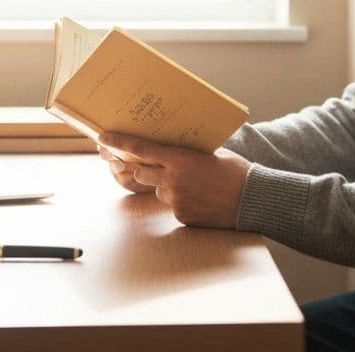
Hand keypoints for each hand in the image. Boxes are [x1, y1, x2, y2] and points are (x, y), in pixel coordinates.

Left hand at [97, 132, 250, 228]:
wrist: (251, 198)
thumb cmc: (235, 170)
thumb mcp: (210, 153)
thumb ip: (185, 154)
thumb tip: (169, 152)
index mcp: (180, 159)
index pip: (141, 149)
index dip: (119, 143)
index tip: (102, 138)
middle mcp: (173, 180)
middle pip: (141, 172)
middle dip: (142, 168)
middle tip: (148, 164)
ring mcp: (176, 200)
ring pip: (158, 190)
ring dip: (166, 186)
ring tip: (194, 184)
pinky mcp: (181, 216)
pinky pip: (173, 206)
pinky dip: (182, 201)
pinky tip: (201, 198)